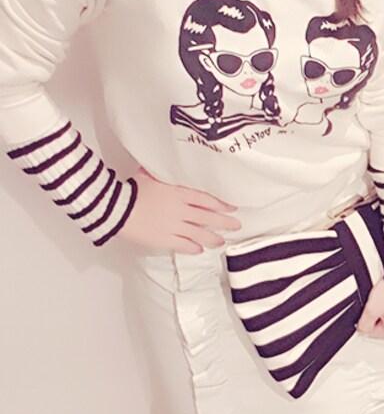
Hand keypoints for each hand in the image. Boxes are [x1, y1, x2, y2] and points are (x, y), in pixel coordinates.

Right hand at [119, 167, 240, 253]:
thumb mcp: (149, 174)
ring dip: (212, 238)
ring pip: (199, 234)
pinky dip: (192, 248)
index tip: (232, 207)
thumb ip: (162, 172)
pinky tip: (199, 250)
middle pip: (208, 217)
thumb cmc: (132, 189)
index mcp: (179, 193)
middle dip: (224, 222)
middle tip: (236, 225)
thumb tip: (165, 163)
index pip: (206, 199)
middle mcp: (180, 210)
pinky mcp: (164, 239)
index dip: (221, 204)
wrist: (117, 208)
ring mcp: (174, 226)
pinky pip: (183, 245)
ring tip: (221, 241)